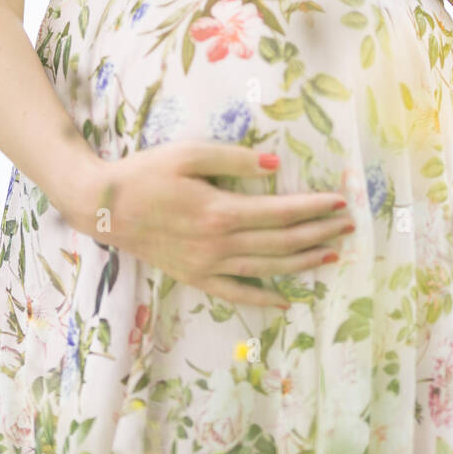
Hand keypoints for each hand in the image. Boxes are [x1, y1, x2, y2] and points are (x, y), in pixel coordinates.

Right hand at [71, 142, 353, 309]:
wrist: (104, 207)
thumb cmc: (146, 173)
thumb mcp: (189, 153)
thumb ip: (234, 159)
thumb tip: (276, 163)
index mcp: (220, 211)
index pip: (280, 212)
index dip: (313, 207)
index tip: (339, 201)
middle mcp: (218, 244)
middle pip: (281, 242)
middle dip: (318, 233)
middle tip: (348, 225)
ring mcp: (207, 266)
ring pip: (266, 270)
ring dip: (302, 263)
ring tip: (331, 255)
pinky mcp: (195, 277)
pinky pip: (236, 294)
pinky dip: (264, 298)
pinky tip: (287, 300)